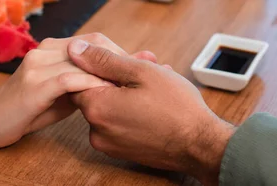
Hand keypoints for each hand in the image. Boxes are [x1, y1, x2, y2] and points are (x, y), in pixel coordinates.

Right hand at [0, 33, 156, 147]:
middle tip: (149, 71)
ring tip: (137, 83)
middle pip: (95, 46)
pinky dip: (93, 85)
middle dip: (124, 59)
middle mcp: (48, 50)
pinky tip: (111, 93)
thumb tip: (125, 78)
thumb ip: (91, 81)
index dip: (123, 52)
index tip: (148, 64)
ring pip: (85, 61)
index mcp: (56, 48)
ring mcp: (39, 64)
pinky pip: (70, 80)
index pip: (96, 42)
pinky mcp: (35, 84)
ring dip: (113, 72)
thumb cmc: (33, 106)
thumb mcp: (68, 92)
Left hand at [68, 40, 234, 184]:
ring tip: (158, 87)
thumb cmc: (176, 107)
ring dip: (129, 94)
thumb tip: (75, 50)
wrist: (201, 145)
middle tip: (149, 69)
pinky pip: (120, 125)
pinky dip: (133, 112)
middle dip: (120, 79)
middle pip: (98, 94)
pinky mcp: (122, 152)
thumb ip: (104, 60)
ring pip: (112, 108)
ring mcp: (109, 145)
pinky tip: (156, 104)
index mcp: (97, 108)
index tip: (130, 64)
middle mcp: (96, 131)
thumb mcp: (141, 72)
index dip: (105, 67)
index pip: (80, 79)